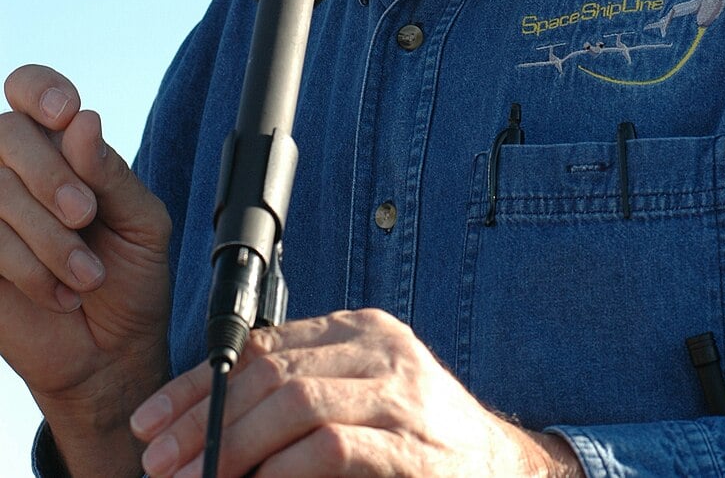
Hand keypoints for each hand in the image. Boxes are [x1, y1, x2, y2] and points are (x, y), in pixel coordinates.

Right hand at [0, 64, 171, 477]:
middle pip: (8, 133)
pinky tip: (59, 293)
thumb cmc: (131, 276)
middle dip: (50, 176)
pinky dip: (28, 268)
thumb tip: (83, 119)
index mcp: (61, 146)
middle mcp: (18, 169)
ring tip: (87, 275)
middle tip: (85, 214)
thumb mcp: (141, 220)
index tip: (67, 114)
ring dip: (48, 237)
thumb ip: (110, 172)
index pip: (29, 86)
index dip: (40, 90)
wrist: (112, 350)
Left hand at [131, 307, 582, 476]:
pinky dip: (278, 473)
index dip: (198, 382)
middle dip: (203, 418)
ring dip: (228, 448)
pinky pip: (329, 451)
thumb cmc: (417, 443)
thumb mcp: (357, 400)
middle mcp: (381, 350)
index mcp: (360, 331)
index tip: (152, 421)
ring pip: (293, 403)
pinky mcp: (409, 450)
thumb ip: (299, 395)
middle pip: (270, 370)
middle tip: (159, 463)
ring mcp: (401, 395)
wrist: (502, 472)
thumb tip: (205, 422)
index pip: (261, 344)